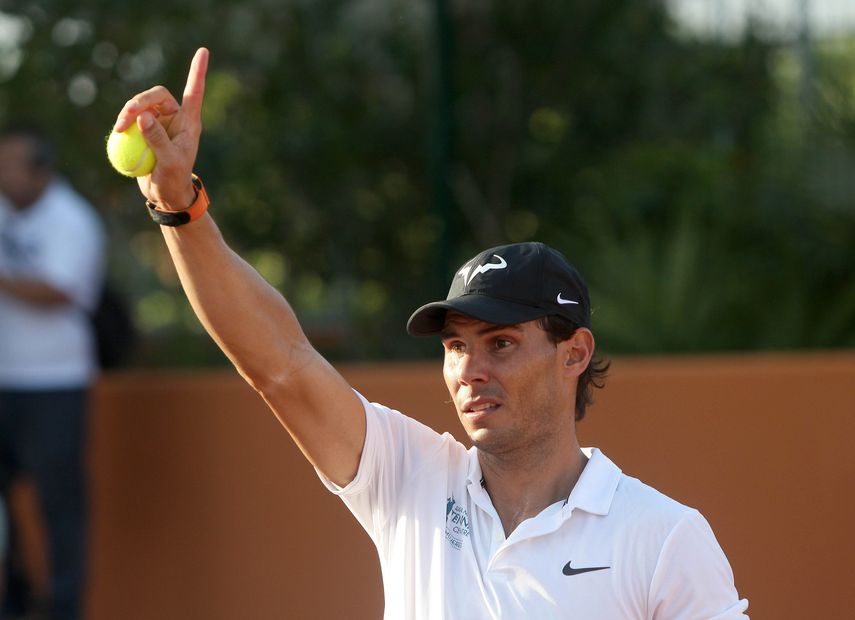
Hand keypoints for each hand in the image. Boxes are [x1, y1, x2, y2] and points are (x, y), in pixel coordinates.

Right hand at [113, 47, 208, 210]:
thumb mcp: (169, 163)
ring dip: (127, 112)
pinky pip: (130, 118)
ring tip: (119, 129)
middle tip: (126, 118)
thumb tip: (143, 117)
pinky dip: (123, 123)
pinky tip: (117, 132)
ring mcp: (157, 123)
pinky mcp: (143, 130)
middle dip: (139, 102)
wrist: (165, 194)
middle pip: (156, 95)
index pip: (194, 93)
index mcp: (189, 122)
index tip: (203, 51)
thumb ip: (157, 140)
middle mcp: (174, 118)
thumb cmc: (174, 180)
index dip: (197, 72)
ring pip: (140, 105)